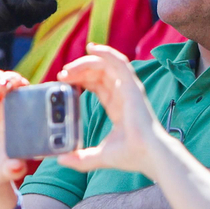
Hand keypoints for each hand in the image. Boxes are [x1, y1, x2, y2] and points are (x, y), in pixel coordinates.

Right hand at [0, 70, 32, 208]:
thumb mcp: (6, 170)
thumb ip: (13, 169)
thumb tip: (18, 168)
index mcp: (20, 118)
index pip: (26, 93)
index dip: (24, 85)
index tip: (21, 86)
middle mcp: (5, 108)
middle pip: (10, 81)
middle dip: (8, 78)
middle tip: (3, 86)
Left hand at [57, 44, 168, 175]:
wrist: (148, 156)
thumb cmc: (130, 155)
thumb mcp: (98, 156)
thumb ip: (80, 159)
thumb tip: (61, 160)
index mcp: (117, 107)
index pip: (97, 85)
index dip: (81, 79)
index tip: (64, 80)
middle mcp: (123, 95)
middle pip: (99, 73)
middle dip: (79, 70)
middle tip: (62, 74)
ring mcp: (129, 90)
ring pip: (106, 66)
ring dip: (86, 62)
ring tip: (69, 67)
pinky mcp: (132, 87)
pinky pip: (120, 63)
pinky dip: (107, 52)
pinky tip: (93, 48)